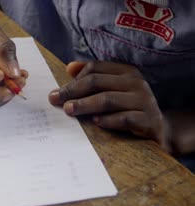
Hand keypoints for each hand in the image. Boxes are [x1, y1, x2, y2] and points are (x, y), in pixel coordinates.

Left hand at [49, 61, 170, 150]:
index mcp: (126, 72)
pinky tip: (95, 122)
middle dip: (73, 91)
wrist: (158, 129)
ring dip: (85, 105)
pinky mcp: (148, 120)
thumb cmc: (127, 109)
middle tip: (55, 100)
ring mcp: (144, 101)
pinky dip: (107, 120)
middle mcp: (136, 83)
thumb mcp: (111, 91)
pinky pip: (124, 118)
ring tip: (69, 110)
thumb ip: (92, 79)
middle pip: (97, 82)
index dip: (73, 80)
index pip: (94, 68)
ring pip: (108, 99)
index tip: (56, 93)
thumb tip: (69, 67)